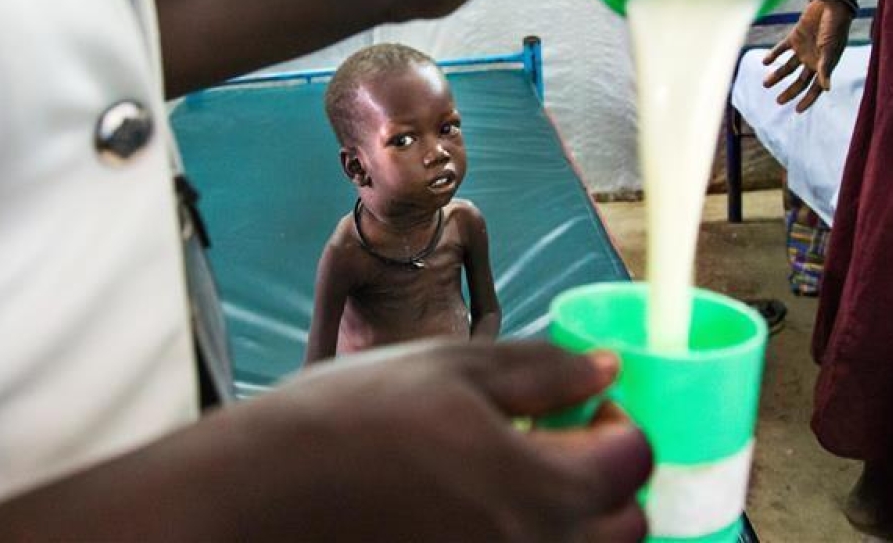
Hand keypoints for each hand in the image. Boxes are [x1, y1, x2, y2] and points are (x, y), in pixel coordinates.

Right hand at [226, 340, 650, 541]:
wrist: (260, 496)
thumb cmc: (347, 423)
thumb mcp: (449, 369)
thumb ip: (542, 370)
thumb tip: (605, 367)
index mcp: (538, 491)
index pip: (632, 464)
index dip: (621, 425)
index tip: (589, 406)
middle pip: (624, 529)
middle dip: (607, 480)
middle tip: (560, 443)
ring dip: (573, 517)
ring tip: (516, 477)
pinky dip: (526, 538)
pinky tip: (478, 508)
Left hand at [762, 0, 853, 111]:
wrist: (830, 3)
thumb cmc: (835, 27)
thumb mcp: (830, 49)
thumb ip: (826, 68)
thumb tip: (826, 89)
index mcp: (825, 65)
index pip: (816, 87)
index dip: (808, 99)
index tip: (797, 110)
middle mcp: (813, 59)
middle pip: (800, 81)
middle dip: (790, 92)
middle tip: (778, 101)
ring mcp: (803, 49)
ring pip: (788, 67)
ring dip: (777, 76)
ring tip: (765, 84)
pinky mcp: (795, 37)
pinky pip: (781, 49)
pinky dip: (773, 55)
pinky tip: (764, 62)